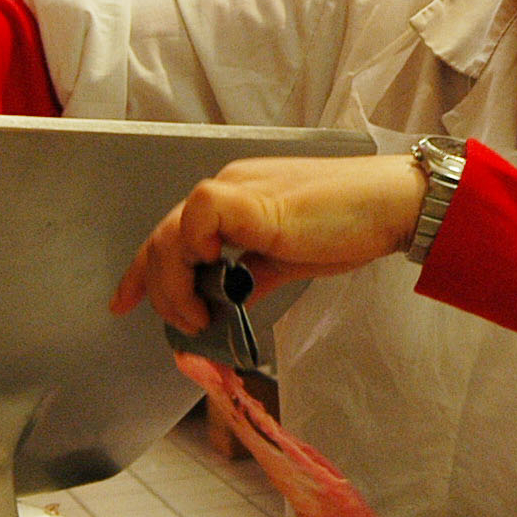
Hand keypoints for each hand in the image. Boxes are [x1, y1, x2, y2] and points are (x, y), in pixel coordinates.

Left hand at [113, 153, 426, 329]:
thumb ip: (251, 279)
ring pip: (171, 231)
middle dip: (157, 289)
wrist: (391, 205)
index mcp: (236, 199)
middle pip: (162, 236)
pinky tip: (219, 275)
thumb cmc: (350, 228)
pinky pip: (200, 217)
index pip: (172, 233)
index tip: (125, 304)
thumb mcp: (289, 261)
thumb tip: (226, 306)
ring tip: (202, 318)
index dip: (143, 272)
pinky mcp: (251, 199)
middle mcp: (228, 187)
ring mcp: (237, 190)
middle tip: (182, 328)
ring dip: (176, 283)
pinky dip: (197, 248)